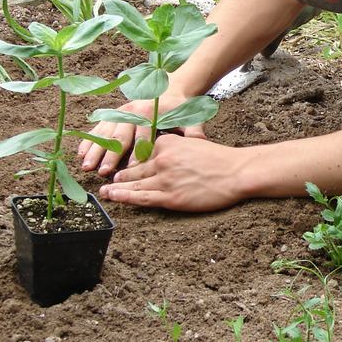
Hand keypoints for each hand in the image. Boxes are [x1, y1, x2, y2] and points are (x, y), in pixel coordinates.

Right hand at [78, 93, 205, 175]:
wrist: (171, 86)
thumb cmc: (180, 106)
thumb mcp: (190, 116)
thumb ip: (194, 129)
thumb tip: (202, 141)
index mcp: (151, 112)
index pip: (143, 135)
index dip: (138, 152)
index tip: (132, 169)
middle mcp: (133, 111)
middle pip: (120, 135)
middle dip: (110, 155)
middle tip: (102, 172)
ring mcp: (121, 111)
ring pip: (105, 132)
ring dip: (95, 150)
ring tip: (87, 166)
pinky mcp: (114, 113)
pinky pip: (99, 127)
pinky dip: (89, 139)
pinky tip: (81, 153)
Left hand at [98, 134, 244, 211]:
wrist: (237, 172)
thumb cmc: (220, 159)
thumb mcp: (194, 143)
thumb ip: (177, 147)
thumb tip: (165, 154)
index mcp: (167, 143)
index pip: (143, 152)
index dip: (134, 160)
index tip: (125, 165)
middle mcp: (162, 159)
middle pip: (134, 168)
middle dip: (119, 175)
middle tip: (105, 179)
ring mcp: (164, 179)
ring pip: (133, 184)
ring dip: (116, 188)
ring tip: (105, 192)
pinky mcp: (170, 197)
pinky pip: (141, 198)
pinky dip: (125, 198)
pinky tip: (115, 197)